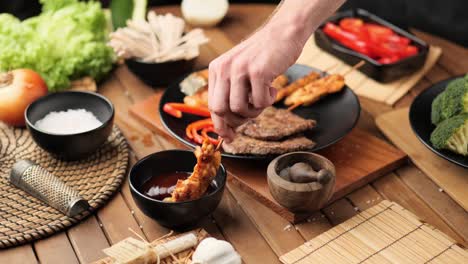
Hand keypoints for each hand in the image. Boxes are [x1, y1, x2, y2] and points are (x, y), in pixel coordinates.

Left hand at [208, 21, 305, 140]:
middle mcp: (224, 68)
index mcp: (217, 69)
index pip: (211, 106)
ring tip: (264, 98)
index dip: (220, 126)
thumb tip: (228, 128)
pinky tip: (272, 88)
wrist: (284, 32)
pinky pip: (260, 102)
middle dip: (236, 120)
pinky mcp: (258, 72)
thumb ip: (232, 93)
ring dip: (255, 111)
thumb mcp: (240, 71)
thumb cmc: (264, 56)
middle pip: (220, 110)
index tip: (229, 137)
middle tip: (251, 115)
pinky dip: (269, 101)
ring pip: (239, 109)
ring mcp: (240, 69)